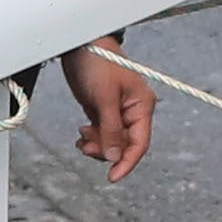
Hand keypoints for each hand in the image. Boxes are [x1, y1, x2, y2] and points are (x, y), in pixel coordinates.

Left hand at [59, 41, 155, 180]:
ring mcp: (117, 112)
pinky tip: (82, 134)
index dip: (127, 163)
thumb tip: (114, 158)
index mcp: (142, 106)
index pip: (139, 143)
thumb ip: (110, 130)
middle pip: (124, 145)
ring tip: (82, 138)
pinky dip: (92, 138)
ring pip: (111, 142)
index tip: (112, 177)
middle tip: (86, 147)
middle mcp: (133, 111)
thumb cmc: (97, 63)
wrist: (79, 44)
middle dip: (106, 151)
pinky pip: (101, 133)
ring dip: (97, 146)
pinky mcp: (103, 110)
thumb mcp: (104, 98)